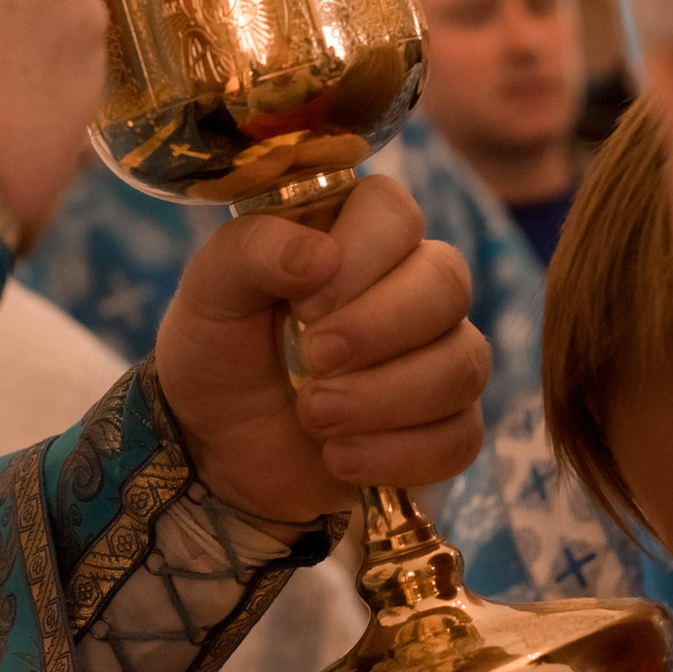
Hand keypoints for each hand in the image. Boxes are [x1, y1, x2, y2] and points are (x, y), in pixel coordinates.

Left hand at [155, 176, 487, 524]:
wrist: (216, 448)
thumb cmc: (220, 352)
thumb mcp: (210, 292)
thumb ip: (253, 251)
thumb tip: (321, 255)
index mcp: (354, 234)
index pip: (394, 213)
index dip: (360, 254)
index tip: (305, 305)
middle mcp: (410, 286)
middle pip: (447, 283)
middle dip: (379, 329)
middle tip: (314, 360)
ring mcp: (438, 357)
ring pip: (462, 364)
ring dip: (383, 398)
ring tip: (312, 416)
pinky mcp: (446, 427)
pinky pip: (461, 437)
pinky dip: (397, 454)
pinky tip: (339, 458)